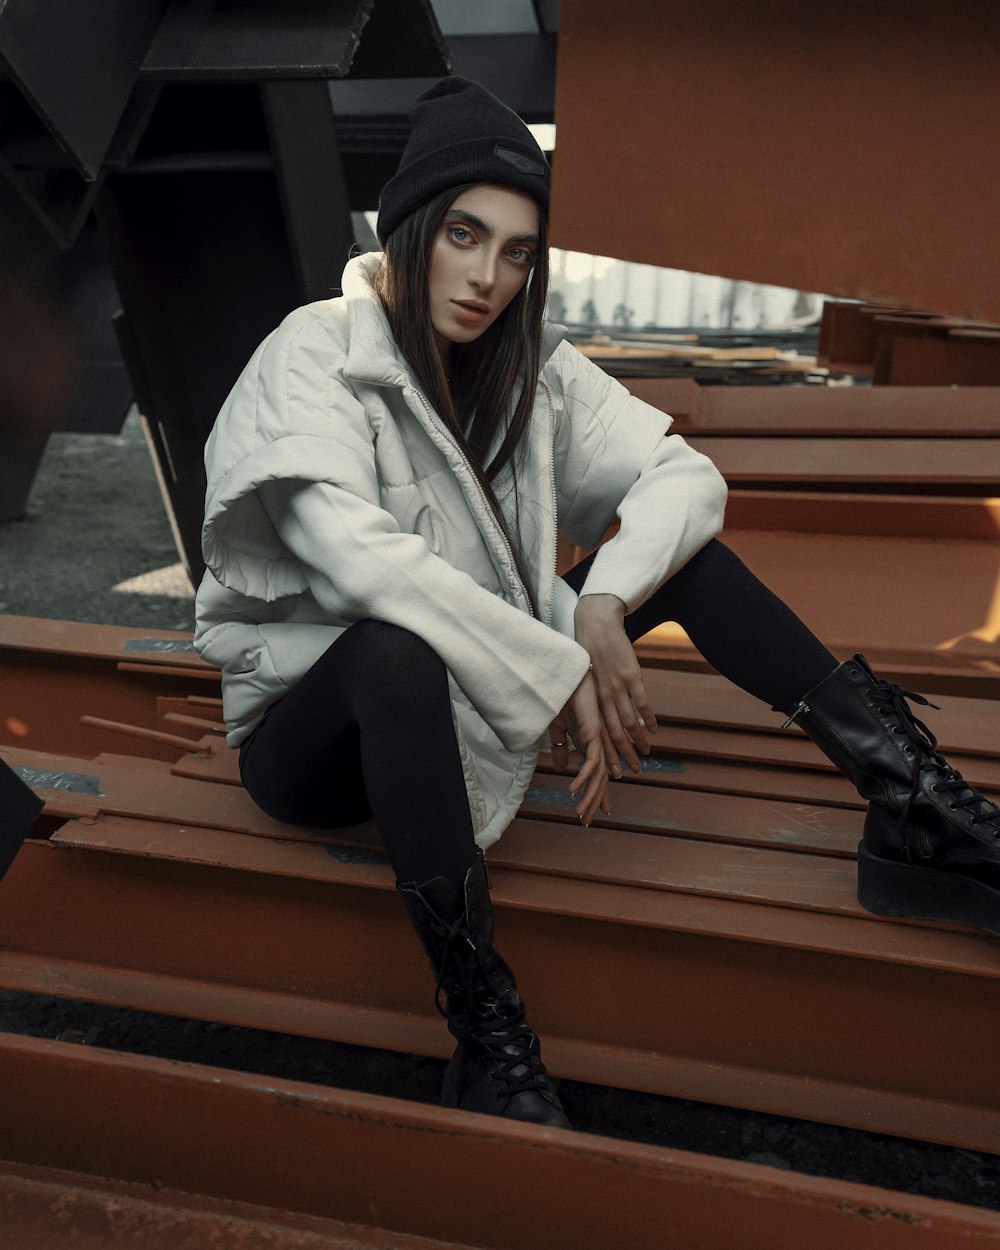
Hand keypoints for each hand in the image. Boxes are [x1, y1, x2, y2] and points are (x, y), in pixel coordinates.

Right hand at [548, 669, 611, 826]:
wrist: (566, 677)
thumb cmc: (562, 697)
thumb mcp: (557, 729)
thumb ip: (560, 749)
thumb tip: (561, 770)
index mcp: (588, 743)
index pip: (594, 773)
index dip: (595, 792)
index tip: (594, 812)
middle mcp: (596, 744)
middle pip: (599, 779)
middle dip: (594, 800)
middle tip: (586, 821)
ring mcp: (596, 740)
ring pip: (597, 774)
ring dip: (589, 795)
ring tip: (580, 813)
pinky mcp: (593, 733)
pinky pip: (591, 761)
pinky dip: (583, 777)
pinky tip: (573, 789)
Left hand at [574, 593, 657, 775]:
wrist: (596, 625)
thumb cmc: (589, 652)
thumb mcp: (586, 679)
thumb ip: (594, 700)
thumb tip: (601, 718)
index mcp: (590, 699)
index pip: (599, 733)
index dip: (607, 753)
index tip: (614, 770)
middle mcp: (602, 697)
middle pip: (615, 733)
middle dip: (625, 754)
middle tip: (635, 770)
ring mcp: (617, 687)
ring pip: (629, 722)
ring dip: (639, 740)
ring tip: (646, 752)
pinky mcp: (631, 676)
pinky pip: (642, 703)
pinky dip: (649, 718)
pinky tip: (654, 730)